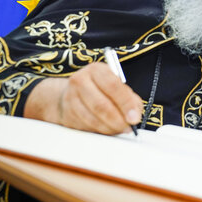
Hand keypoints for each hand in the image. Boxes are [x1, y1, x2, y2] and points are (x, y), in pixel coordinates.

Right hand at [24, 62, 142, 134]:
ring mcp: (70, 98)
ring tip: (120, 129)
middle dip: (118, 120)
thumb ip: (130, 98)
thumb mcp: (117, 84)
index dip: (126, 104)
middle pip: (101, 105)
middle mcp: (80, 81)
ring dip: (110, 128)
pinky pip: (86, 127)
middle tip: (128, 127)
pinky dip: (100, 131)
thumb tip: (134, 115)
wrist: (72, 92)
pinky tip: (108, 129)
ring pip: (92, 119)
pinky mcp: (67, 114)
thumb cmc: (101, 88)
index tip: (134, 118)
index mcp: (96, 69)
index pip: (113, 86)